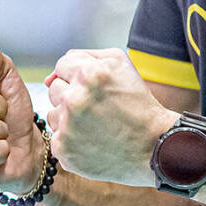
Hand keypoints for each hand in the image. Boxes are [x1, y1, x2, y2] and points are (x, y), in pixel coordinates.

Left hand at [46, 49, 173, 185]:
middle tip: (96, 106)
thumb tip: (53, 73)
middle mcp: (74, 99)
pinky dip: (71, 137)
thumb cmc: (138, 102)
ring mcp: (67, 126)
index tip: (93, 87)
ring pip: (53, 113)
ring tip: (95, 123)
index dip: (77, 74)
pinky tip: (92, 139)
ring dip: (69, 116)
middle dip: (71, 94)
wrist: (152, 145)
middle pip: (54, 88)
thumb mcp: (121, 64)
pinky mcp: (63, 149)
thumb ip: (85, 56)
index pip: (62, 65)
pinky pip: (56, 136)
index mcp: (89, 74)